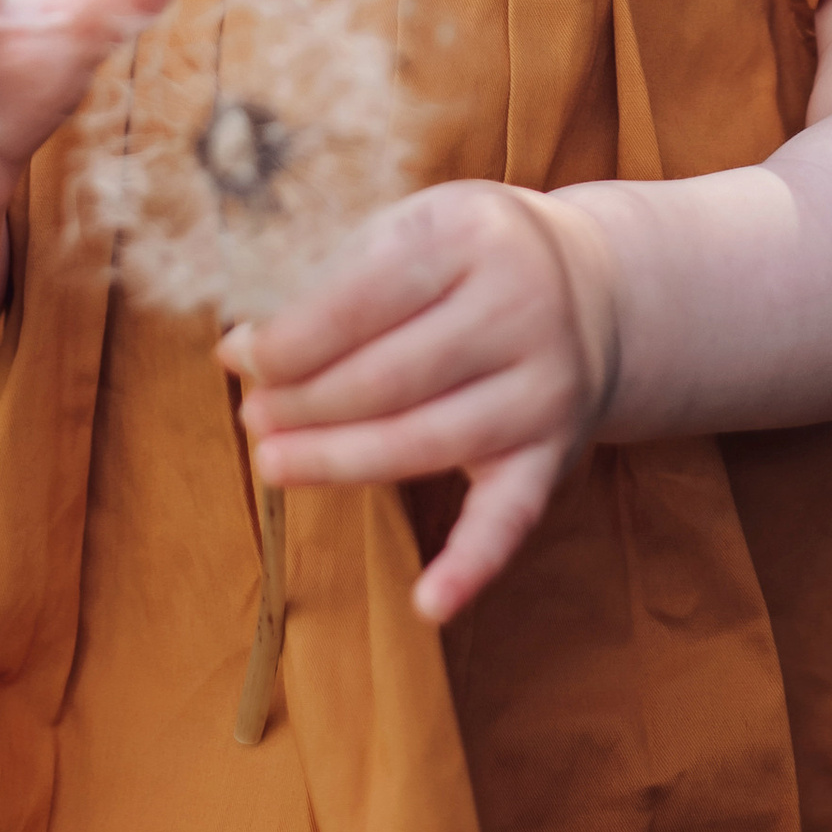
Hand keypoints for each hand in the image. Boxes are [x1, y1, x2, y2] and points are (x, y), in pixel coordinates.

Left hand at [225, 181, 620, 622]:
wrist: (594, 288)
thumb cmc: (469, 259)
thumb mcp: (415, 227)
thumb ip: (335, 275)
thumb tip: (245, 349)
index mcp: (471, 236)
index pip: (362, 296)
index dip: (290, 338)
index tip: (237, 356)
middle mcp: (521, 308)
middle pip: (389, 376)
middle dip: (304, 404)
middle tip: (252, 417)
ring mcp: (543, 387)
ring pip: (427, 442)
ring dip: (339, 462)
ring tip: (273, 464)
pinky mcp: (555, 453)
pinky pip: (511, 517)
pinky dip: (472, 564)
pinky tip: (428, 603)